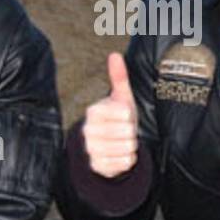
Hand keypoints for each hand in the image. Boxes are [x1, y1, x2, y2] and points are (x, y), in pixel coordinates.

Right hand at [83, 52, 138, 178]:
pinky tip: (120, 154)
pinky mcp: (97, 165)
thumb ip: (119, 77)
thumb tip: (114, 54)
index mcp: (94, 111)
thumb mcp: (121, 97)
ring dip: (130, 145)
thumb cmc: (118, 117)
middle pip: (126, 132)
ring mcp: (91, 149)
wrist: (110, 144)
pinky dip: (128, 159)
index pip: (122, 113)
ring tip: (123, 141)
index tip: (125, 116)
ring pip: (126, 148)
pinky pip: (124, 163)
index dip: (129, 115)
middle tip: (124, 131)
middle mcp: (88, 130)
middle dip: (131, 132)